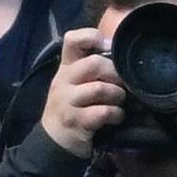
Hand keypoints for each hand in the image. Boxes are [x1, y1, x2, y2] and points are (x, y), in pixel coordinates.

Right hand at [39, 18, 124, 155]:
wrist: (54, 140)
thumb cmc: (71, 106)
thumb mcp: (73, 83)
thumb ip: (90, 67)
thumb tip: (119, 53)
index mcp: (65, 67)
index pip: (72, 39)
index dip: (92, 37)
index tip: (108, 47)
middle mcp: (63, 81)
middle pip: (94, 64)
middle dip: (115, 73)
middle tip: (122, 84)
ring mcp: (68, 102)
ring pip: (100, 89)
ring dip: (118, 95)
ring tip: (120, 101)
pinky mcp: (76, 121)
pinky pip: (103, 112)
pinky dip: (116, 114)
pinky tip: (116, 117)